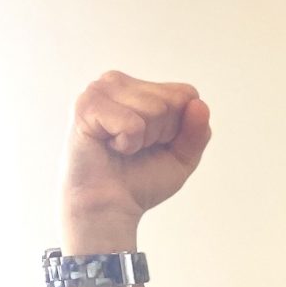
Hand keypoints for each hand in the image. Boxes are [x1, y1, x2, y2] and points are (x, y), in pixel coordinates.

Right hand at [61, 71, 212, 227]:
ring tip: (122, 148)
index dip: (180, 127)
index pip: (187, 94)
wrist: (110, 205)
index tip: (156, 143)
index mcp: (140, 88)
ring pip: (155, 109)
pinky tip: (110, 147)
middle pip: (172, 101)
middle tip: (136, 148)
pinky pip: (133, 123)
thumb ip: (197, 131)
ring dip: (144, 140)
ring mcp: (99, 89)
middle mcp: (118, 81)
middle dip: (162, 133)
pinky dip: (128, 144)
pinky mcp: (86, 105)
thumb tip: (199, 104)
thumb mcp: (183, 156)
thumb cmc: (141, 179)